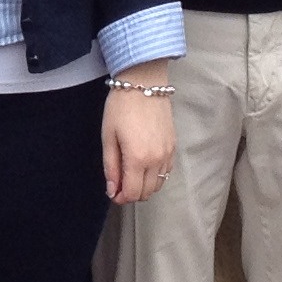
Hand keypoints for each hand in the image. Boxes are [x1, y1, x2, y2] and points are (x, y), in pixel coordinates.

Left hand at [101, 76, 174, 205]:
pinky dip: (155, 175)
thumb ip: (111, 167)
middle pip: (147, 192)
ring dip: (144, 185)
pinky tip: (143, 165)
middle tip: (118, 184)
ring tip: (130, 173)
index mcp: (138, 158)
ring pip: (158, 184)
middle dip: (131, 193)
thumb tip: (113, 191)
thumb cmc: (121, 108)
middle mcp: (157, 159)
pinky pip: (166, 171)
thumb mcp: (108, 137)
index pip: (133, 193)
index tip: (112, 193)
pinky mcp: (173, 146)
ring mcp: (168, 153)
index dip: (121, 198)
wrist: (143, 83)